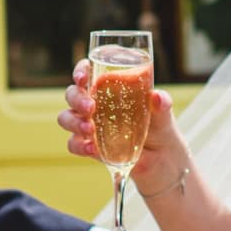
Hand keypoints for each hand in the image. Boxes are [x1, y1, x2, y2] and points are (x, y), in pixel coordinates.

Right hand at [58, 58, 179, 175]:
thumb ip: (162, 104)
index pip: (88, 72)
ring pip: (66, 118)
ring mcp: (90, 125)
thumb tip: (157, 97)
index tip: (83, 78)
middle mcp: (95, 103)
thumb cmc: (160, 127)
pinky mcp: (90, 147)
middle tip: (90, 108)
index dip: (81, 71)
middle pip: (72, 94)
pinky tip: (92, 149)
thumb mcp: (163, 114)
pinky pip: (74, 144)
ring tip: (90, 130)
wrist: (162, 159)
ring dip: (74, 122)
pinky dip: (79, 145)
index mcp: (109, 87)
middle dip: (77, 99)